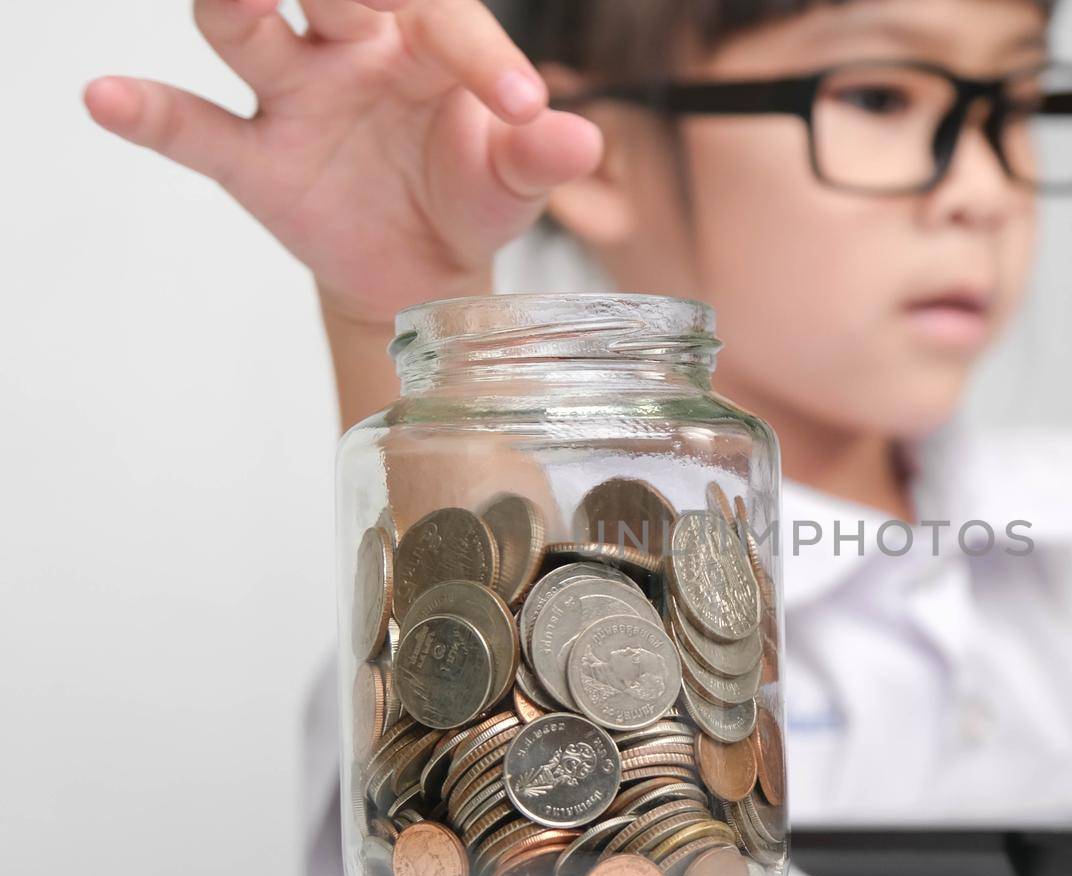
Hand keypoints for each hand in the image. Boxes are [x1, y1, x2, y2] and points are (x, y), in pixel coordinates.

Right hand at [83, 0, 601, 326]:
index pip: (444, 17)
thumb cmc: (472, 193)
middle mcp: (351, 47)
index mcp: (427, 39)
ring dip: (238, 3)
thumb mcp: (518, 181)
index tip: (522, 109)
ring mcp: (295, 96)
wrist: (426, 267)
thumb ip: (541, 155)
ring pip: (245, 28)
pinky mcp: (255, 159)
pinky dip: (147, 113)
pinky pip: (192, 129)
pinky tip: (106, 98)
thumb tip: (579, 139)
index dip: (481, 56)